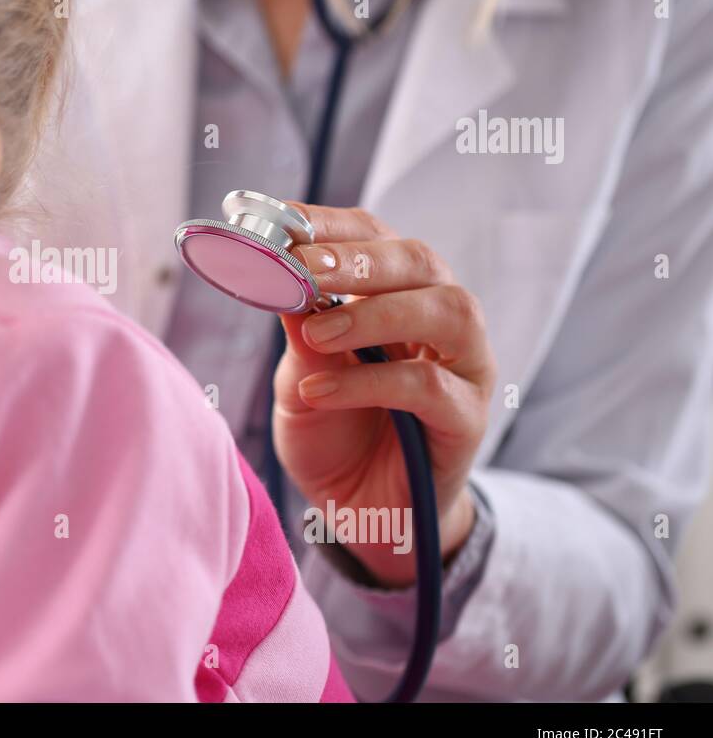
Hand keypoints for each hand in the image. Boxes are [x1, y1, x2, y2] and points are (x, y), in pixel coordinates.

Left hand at [272, 203, 495, 587]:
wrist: (364, 516)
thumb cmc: (335, 434)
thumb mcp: (300, 377)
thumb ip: (298, 329)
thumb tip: (271, 270)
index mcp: (398, 294)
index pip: (375, 237)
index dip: (329, 224)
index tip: (278, 220)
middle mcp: (441, 319)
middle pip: (419, 261)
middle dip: (357, 258)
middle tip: (300, 267)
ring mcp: (465, 367)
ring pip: (445, 311)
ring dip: (375, 312)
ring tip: (315, 332)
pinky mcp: (467, 418)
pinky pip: (429, 386)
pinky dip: (368, 383)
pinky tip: (319, 390)